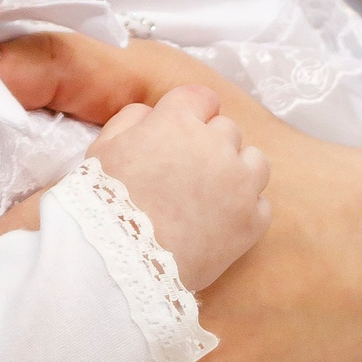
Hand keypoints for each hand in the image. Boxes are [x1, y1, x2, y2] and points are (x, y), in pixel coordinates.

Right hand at [87, 83, 271, 288]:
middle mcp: (216, 145)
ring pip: (255, 162)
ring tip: (211, 197)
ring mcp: (239, 184)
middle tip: (185, 174)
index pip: (200, 98)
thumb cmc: (102, 205)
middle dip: (209, 145)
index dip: (189, 114)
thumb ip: (131, 120)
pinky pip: (260, 205)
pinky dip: (243, 212)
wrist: (120, 263)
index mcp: (178, 121)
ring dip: (237, 172)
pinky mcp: (252, 222)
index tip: (178, 134)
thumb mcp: (101, 151)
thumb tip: (153, 114)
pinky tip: (218, 225)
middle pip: (227, 130)